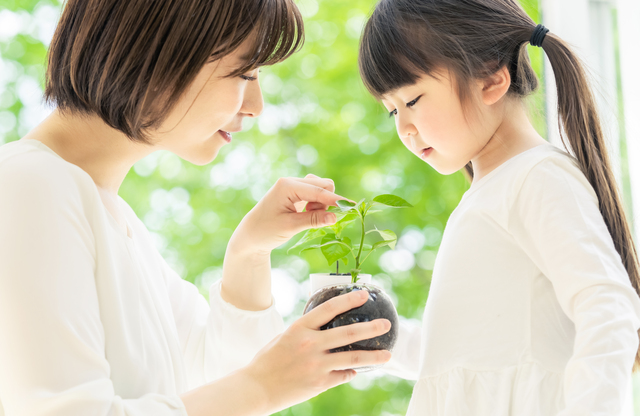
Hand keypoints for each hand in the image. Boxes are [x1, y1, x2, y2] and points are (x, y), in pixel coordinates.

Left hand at [228, 174, 348, 256]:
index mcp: (287, 186)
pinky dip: (316, 204)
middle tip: (317, 218)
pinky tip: (306, 214)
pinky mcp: (295, 193)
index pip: (318, 191)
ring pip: (320, 189)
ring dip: (321, 203)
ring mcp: (293, 186)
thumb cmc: (266, 231)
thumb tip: (335, 217)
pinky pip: (314, 194)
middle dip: (326, 201)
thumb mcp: (290, 227)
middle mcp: (290, 182)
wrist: (250, 235)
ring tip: (306, 217)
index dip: (336, 199)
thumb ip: (313, 220)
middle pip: (322, 185)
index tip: (352, 206)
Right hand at [241, 290, 392, 413]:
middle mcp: (310, 345)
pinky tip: (355, 371)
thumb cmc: (269, 360)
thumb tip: (327, 325)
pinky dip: (350, 372)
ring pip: (352, 358)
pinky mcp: (319, 383)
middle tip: (386, 323)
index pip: (329, 309)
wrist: (256, 387)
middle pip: (348, 333)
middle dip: (371, 328)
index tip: (363, 294)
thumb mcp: (285, 337)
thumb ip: (306, 331)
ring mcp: (316, 365)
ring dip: (373, 356)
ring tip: (387, 355)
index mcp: (300, 328)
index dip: (348, 300)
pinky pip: (343, 375)